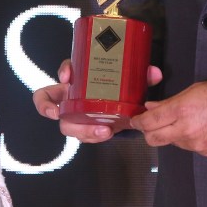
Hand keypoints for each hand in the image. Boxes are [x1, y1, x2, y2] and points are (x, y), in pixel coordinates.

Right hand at [32, 59, 162, 142]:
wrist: (120, 108)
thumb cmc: (116, 90)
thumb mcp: (127, 80)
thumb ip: (140, 76)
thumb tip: (154, 73)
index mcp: (79, 79)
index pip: (65, 69)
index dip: (62, 71)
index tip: (67, 76)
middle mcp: (72, 97)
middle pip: (53, 103)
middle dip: (52, 109)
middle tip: (59, 113)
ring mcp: (77, 116)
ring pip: (66, 125)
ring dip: (81, 128)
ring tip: (102, 130)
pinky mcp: (86, 129)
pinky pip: (82, 135)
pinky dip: (92, 136)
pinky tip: (105, 134)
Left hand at [130, 78, 206, 155]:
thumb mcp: (194, 90)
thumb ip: (170, 101)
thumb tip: (152, 107)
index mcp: (181, 110)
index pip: (149, 122)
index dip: (138, 122)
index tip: (134, 120)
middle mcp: (186, 130)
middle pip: (154, 139)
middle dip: (147, 133)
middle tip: (148, 125)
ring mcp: (196, 144)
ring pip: (172, 143)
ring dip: (170, 135)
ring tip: (181, 121)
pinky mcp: (206, 152)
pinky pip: (189, 148)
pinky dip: (187, 139)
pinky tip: (197, 128)